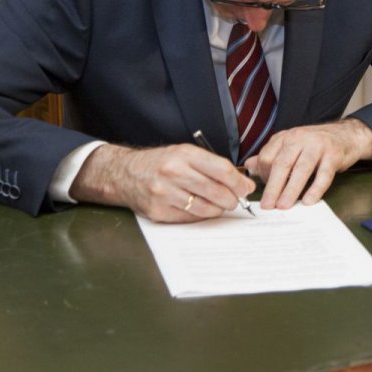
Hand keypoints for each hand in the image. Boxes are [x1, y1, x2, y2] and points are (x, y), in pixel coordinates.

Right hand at [70, 143, 254, 222]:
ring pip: (205, 208)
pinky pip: (190, 217)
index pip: (222, 170)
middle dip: (232, 199)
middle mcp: (173, 172)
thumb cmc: (161, 163)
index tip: (247, 188)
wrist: (125, 173)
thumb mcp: (185, 154)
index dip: (239, 182)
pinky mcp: (158, 211)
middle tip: (235, 200)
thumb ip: (212, 166)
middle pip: (216, 191)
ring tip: (219, 204)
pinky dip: (200, 215)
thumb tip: (242, 183)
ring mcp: (164, 193)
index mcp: (184, 154)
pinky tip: (200, 208)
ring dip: (218, 209)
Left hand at [247, 119, 371, 209]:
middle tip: (268, 205)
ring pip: (301, 169)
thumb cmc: (315, 144)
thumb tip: (249, 167)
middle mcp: (299, 138)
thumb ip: (271, 156)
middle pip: (281, 163)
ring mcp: (317, 145)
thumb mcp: (290, 146)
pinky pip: (323, 174)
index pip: (267, 157)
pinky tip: (309, 200)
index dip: (263, 177)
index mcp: (285, 137)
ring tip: (284, 206)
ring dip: (291, 190)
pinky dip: (316, 188)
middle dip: (273, 187)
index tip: (265, 193)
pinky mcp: (334, 154)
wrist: (346, 135)